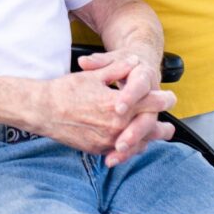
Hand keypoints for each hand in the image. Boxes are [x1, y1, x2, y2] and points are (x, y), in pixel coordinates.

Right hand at [26, 58, 174, 157]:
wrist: (43, 110)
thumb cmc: (66, 91)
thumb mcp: (92, 75)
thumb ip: (117, 69)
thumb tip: (134, 62)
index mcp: (117, 105)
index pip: (150, 103)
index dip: (163, 99)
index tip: (170, 97)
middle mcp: (116, 126)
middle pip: (150, 127)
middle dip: (162, 126)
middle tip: (170, 126)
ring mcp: (108, 140)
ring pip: (139, 144)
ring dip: (149, 139)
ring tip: (158, 136)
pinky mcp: (99, 149)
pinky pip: (122, 151)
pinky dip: (131, 147)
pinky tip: (134, 143)